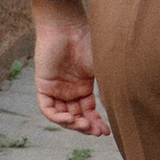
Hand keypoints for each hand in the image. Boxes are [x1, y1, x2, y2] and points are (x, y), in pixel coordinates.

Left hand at [31, 0, 109, 135]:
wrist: (68, 28)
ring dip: (73, 124)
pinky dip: (58, 117)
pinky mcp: (43, 86)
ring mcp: (56, 88)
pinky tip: (70, 119)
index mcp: (84, 85)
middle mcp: (70, 89)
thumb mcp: (102, 70)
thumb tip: (116, 112)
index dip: (97, 123)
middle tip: (96, 132)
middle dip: (86, 127)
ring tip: (84, 126)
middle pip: (77, 116)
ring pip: (62, 115)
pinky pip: (48, 109)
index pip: (89, 111)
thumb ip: (107, 91)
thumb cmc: (88, 43)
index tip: (106, 132)